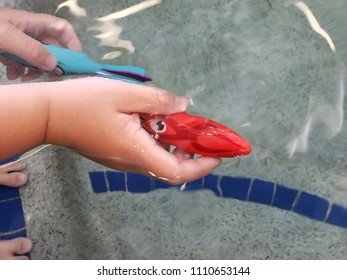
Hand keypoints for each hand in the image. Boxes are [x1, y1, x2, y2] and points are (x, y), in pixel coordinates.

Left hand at [0, 8, 80, 80]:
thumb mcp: (8, 36)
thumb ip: (31, 50)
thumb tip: (54, 64)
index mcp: (33, 23)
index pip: (61, 28)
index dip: (72, 42)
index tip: (76, 60)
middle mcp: (29, 33)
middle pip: (51, 49)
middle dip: (53, 64)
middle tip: (53, 76)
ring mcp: (20, 44)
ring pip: (38, 60)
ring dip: (35, 71)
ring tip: (27, 77)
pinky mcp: (10, 53)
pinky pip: (22, 65)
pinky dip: (20, 73)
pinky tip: (14, 75)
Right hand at [46, 78, 221, 183]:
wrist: (49, 114)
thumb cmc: (83, 103)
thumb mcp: (124, 93)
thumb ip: (157, 100)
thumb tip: (183, 105)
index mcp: (136, 151)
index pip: (177, 171)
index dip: (201, 166)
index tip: (217, 154)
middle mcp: (132, 162)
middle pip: (171, 168)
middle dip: (193, 155)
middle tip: (204, 135)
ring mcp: (123, 161)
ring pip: (159, 162)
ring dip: (177, 148)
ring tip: (185, 126)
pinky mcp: (117, 155)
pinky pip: (146, 155)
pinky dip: (161, 144)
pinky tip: (160, 124)